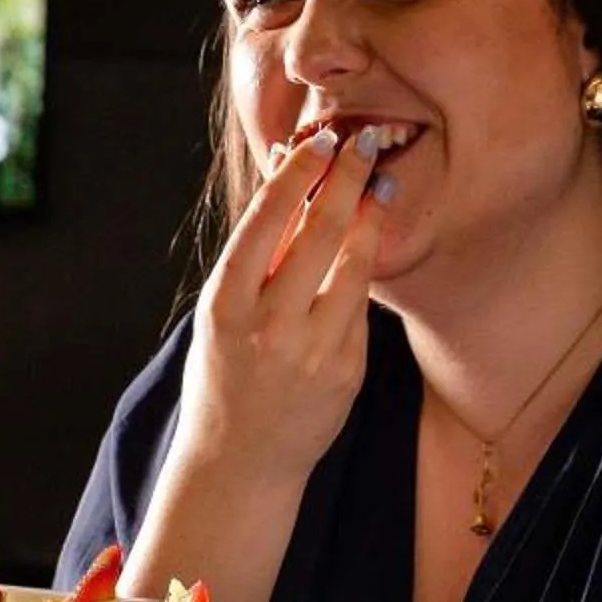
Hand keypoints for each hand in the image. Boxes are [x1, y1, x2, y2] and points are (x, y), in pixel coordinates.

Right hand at [174, 124, 388, 490]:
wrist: (240, 460)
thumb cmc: (223, 374)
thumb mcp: (220, 312)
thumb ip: (255, 253)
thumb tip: (286, 175)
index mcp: (225, 305)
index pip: (267, 221)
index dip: (299, 175)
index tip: (320, 141)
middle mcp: (269, 327)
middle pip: (319, 233)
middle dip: (348, 179)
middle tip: (367, 143)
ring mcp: (313, 352)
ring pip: (354, 266)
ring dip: (371, 217)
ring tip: (380, 185)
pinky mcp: (347, 371)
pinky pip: (360, 307)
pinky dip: (363, 271)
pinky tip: (366, 246)